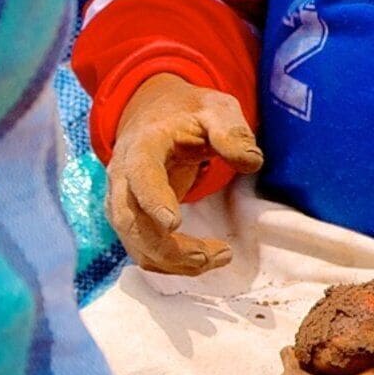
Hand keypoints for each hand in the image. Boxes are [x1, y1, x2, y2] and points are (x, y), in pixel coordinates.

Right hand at [106, 73, 263, 275]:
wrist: (156, 114)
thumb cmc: (188, 113)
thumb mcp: (215, 109)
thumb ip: (231, 132)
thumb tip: (251, 161)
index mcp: (142, 145)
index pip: (140, 174)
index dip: (153, 200)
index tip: (174, 223)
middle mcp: (122, 176)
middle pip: (131, 220)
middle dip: (167, 247)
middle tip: (210, 255)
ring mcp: (122, 201)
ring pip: (136, 243)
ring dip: (174, 261)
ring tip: (218, 257)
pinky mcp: (131, 220)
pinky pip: (143, 251)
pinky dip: (171, 264)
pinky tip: (204, 260)